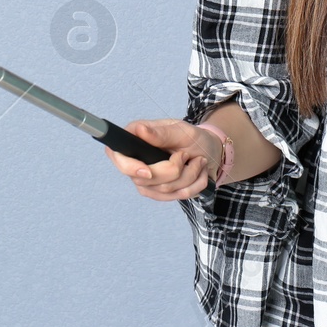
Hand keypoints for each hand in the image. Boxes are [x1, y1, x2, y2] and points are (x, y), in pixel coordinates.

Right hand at [104, 118, 222, 201]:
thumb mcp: (182, 131)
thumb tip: (139, 130)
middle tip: (186, 155)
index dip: (129, 167)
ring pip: (164, 189)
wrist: (208, 152)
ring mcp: (145, 180)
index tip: (147, 171)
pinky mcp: (158, 193)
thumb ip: (161, 133)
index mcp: (135, 139)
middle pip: (145, 178)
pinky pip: (176, 196)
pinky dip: (194, 185)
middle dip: (174, 170)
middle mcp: (136, 162)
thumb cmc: (192, 138)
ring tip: (197, 161)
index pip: (117, 156)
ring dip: (189, 175)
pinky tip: (197, 172)